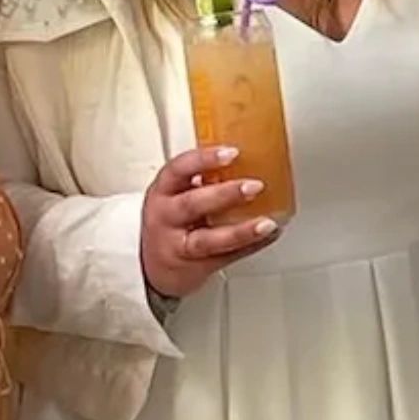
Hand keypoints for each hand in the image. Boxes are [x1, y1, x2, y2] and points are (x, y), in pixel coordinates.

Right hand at [140, 145, 280, 299]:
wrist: (150, 264)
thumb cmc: (169, 220)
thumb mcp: (174, 194)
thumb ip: (200, 179)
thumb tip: (246, 157)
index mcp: (163, 190)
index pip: (178, 169)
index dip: (204, 160)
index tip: (231, 153)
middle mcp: (166, 217)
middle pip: (192, 204)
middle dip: (225, 194)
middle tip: (255, 186)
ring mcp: (179, 244)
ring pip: (208, 240)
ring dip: (241, 231)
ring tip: (267, 224)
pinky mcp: (195, 266)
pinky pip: (226, 257)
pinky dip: (250, 246)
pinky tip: (268, 236)